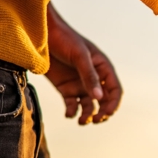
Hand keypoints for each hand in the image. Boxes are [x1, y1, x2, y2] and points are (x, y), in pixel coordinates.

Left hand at [45, 4, 121, 124]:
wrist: (42, 35)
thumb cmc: (65, 39)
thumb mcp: (80, 56)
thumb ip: (90, 77)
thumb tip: (99, 98)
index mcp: (103, 69)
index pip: (114, 90)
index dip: (113, 103)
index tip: (107, 113)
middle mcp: (94, 79)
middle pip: (104, 101)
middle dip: (102, 113)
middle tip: (95, 120)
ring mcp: (80, 85)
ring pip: (89, 106)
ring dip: (88, 115)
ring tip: (82, 121)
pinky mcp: (66, 89)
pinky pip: (72, 105)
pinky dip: (72, 112)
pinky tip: (69, 114)